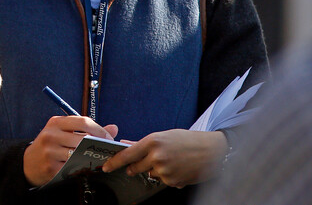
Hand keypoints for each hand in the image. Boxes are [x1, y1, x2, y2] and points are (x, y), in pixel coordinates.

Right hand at [23, 116, 117, 185]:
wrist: (29, 162)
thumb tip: (113, 128)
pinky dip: (82, 168)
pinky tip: (85, 167)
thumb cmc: (51, 144)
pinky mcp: (51, 168)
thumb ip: (87, 129)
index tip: (108, 138)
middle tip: (107, 151)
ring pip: (79, 154)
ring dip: (91, 157)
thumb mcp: (64, 132)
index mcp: (55, 122)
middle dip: (98, 146)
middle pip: (82, 139)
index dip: (99, 130)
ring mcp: (50, 152)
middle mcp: (51, 135)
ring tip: (98, 159)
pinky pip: (73, 168)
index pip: (83, 121)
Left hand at [101, 129, 227, 187]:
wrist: (212, 151)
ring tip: (171, 160)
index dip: (114, 162)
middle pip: (135, 168)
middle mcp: (157, 157)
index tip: (106, 167)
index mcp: (152, 142)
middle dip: (136, 166)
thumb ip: (143, 143)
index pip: (127, 155)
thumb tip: (125, 145)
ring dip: (155, 170)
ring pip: (150, 174)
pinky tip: (178, 167)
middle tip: (148, 160)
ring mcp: (165, 171)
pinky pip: (163, 181)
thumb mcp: (163, 136)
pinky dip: (167, 176)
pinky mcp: (173, 182)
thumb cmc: (187, 140)